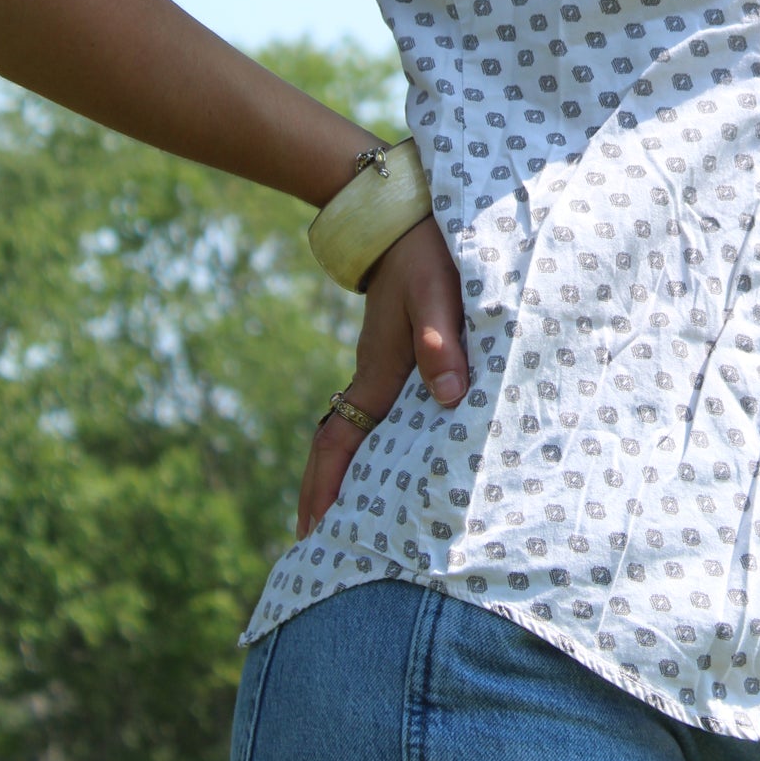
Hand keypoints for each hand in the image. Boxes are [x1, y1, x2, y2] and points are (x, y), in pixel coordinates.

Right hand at [295, 215, 467, 540]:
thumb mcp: (437, 291)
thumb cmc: (426, 252)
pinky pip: (374, 411)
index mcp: (378, 370)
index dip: (325, 486)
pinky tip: (383, 459)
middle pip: (336, 444)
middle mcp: (372, 374)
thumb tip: (447, 398)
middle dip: (322, 493)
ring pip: (353, 429)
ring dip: (343, 473)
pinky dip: (367, 445)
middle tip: (314, 545)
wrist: (407, 215)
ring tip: (342, 518)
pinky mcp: (395, 354)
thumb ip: (439, 340)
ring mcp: (380, 365)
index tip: (312, 531)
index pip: (340, 440)